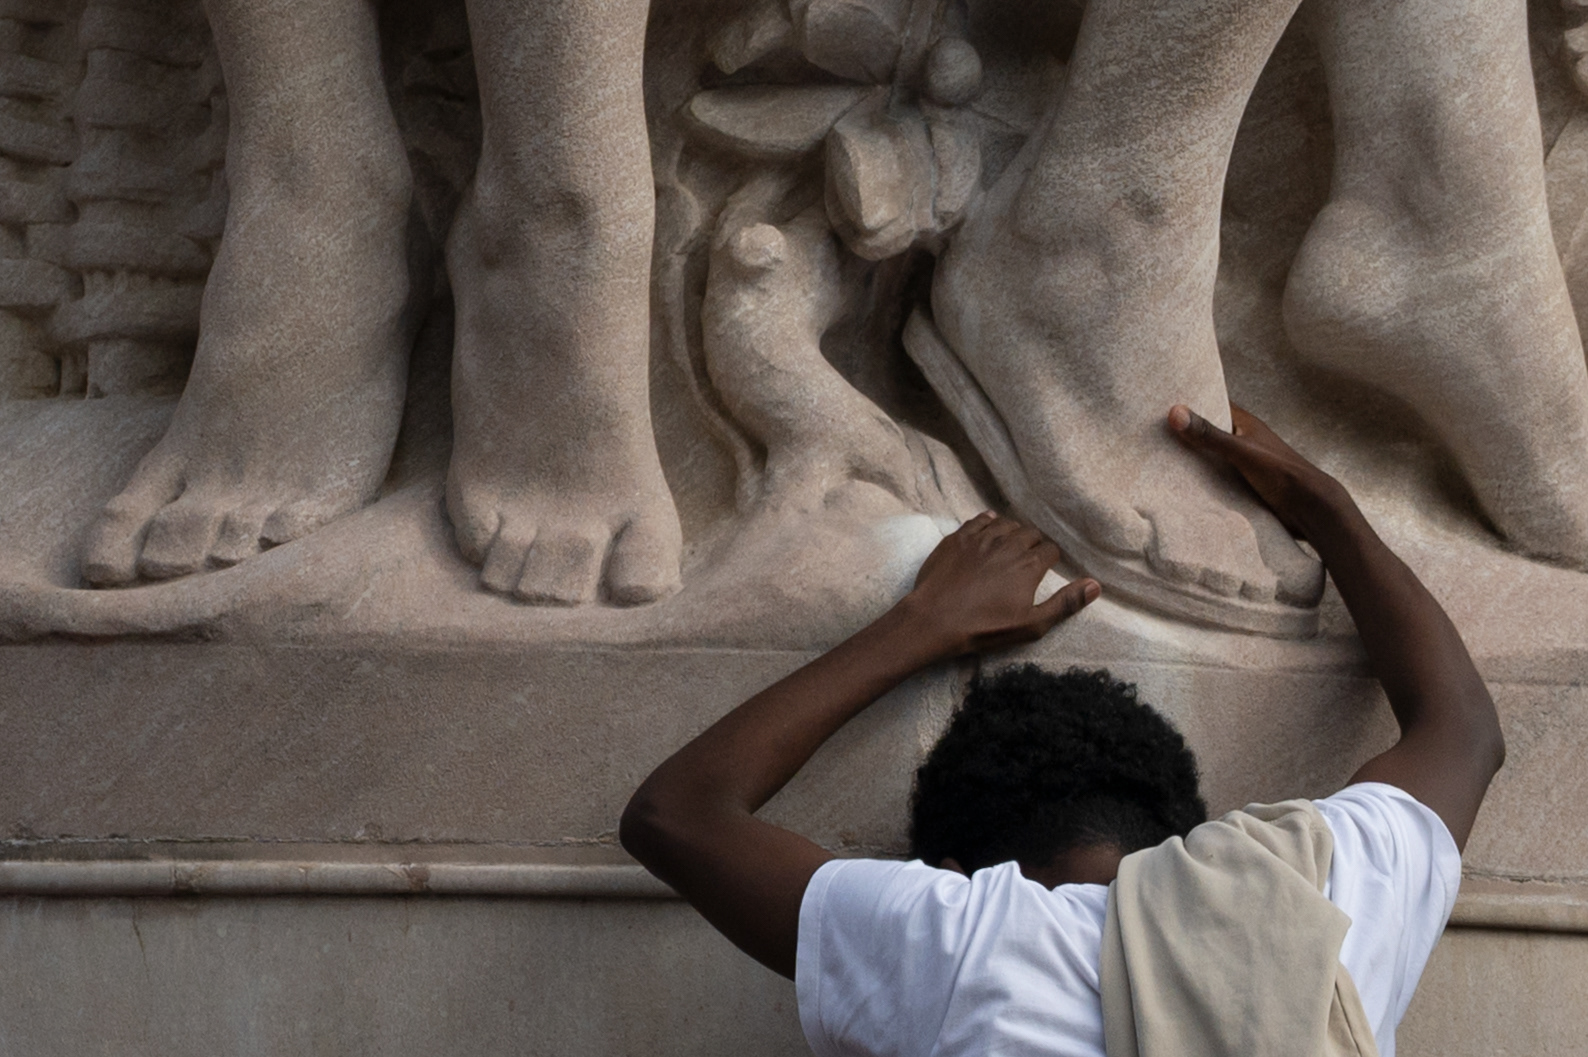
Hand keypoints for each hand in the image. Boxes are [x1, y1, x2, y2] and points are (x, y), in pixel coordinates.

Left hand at [904, 512, 1098, 655]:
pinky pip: (979, 520)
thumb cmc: (983, 628)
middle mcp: (1008, 544)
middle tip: (1029, 557)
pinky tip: (989, 528)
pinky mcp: (957, 538)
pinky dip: (988, 522)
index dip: (1051, 558)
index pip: (1050, 550)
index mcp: (1029, 564)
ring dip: (1013, 531)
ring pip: (1006, 523)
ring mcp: (981, 538)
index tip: (1047, 566)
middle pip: (1030, 533)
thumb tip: (1095, 585)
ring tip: (1011, 544)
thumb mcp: (1031, 625)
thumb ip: (1065, 604)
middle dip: (1034, 543)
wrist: (934, 620)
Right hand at [1168, 403, 1351, 540]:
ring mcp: (1242, 461)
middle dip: (1185, 432)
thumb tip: (1174, 412)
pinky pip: (1215, 475)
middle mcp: (1242, 439)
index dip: (1190, 402)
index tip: (1161, 402)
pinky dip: (1201, 477)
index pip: (1212, 404)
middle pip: (1208, 431)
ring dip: (1191, 457)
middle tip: (1151, 432)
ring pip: (1210, 455)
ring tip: (1157, 457)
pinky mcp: (1242, 482)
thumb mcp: (1240, 451)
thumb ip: (1209, 435)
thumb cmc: (1280, 472)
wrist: (1309, 507)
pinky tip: (1180, 483)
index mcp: (1245, 423)